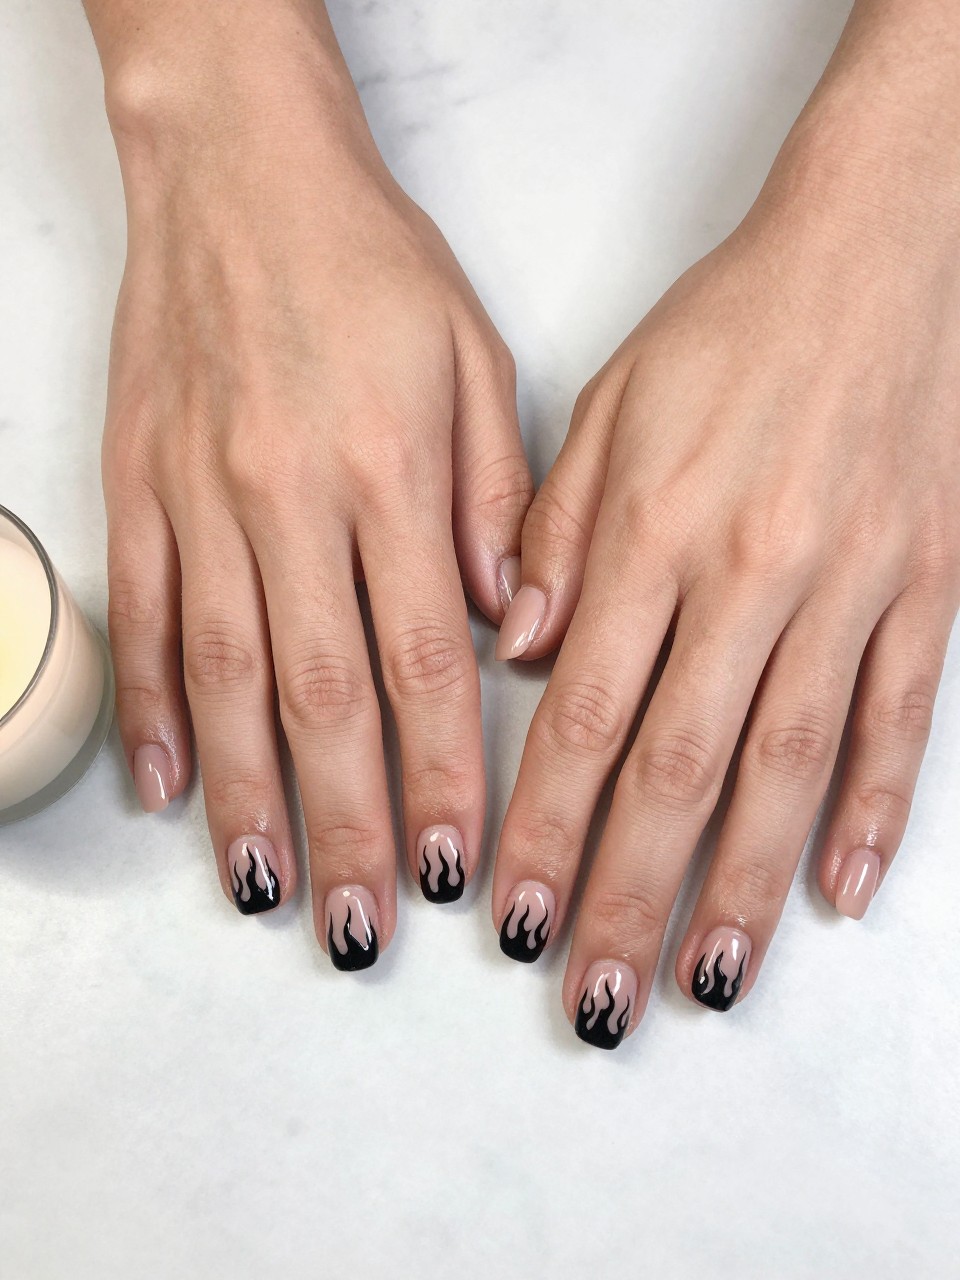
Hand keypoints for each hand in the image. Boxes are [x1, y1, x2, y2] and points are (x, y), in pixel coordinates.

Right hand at [99, 9, 531, 962]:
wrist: (237, 172)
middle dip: (345, 824)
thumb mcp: (473, 362)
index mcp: (387, 469)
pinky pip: (141, 613)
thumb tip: (510, 629)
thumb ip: (498, 502)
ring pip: (220, 676)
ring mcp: (198, 497)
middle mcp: (287, 495)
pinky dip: (149, 706)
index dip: (441, 775)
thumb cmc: (368, 263)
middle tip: (359, 928)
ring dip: (242, 795)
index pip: (424, 660)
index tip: (455, 865)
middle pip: (320, 695)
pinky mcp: (136, 486)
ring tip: (265, 889)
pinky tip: (163, 785)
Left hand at [492, 47, 959, 1043]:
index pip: (584, 717)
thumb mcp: (610, 406)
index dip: (546, 830)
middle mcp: (750, 574)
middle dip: (631, 899)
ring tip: (708, 984)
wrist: (882, 252)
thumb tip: (517, 653)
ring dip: (744, 887)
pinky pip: (901, 716)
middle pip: (678, 770)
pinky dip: (874, 809)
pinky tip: (841, 891)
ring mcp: (850, 587)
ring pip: (788, 767)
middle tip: (596, 999)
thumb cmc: (732, 328)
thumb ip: (557, 536)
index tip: (514, 914)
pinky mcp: (927, 587)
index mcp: (654, 530)